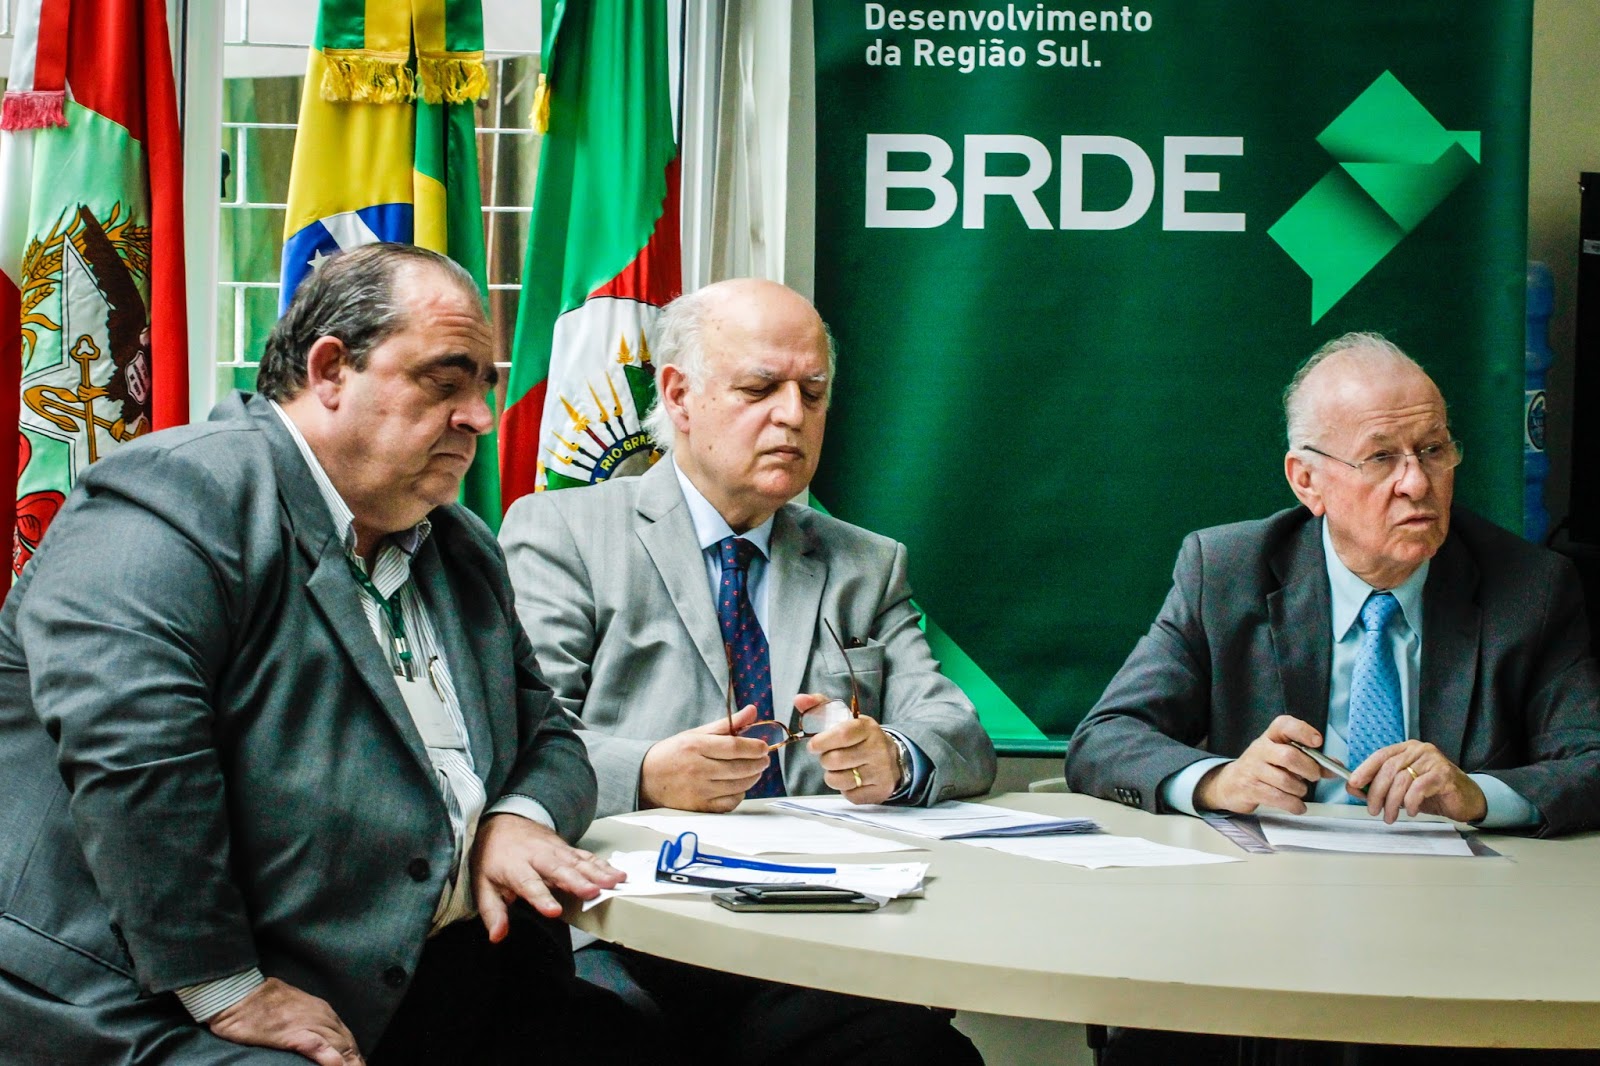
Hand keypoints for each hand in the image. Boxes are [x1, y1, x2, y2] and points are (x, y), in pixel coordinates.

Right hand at [207, 977, 363, 1065]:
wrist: (239, 994)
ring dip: (351, 1063)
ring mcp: (310, 1024)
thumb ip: (306, 1023)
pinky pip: (319, 1047)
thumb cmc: (260, 1004)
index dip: (354, 1056)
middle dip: (356, 1062)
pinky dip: (331, 1059)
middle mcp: (323, 1017)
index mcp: (323, 1011)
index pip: (346, 1038)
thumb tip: (312, 1040)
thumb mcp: (292, 1011)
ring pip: (340, 1047)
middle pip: (348, 1045)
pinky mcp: (294, 1033)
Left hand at [472, 813, 623, 941]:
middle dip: (577, 881)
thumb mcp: (483, 886)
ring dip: (597, 871)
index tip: (554, 911)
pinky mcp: (567, 848)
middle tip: (593, 892)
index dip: (541, 898)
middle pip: (559, 869)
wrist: (502, 822)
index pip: (528, 883)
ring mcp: (555, 850)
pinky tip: (617, 873)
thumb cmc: (493, 858)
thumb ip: (493, 912)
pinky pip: (586, 856)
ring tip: (614, 882)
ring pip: (577, 861)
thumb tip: (497, 936)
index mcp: (514, 867)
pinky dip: (602, 864)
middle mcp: (538, 857)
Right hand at [639, 706, 771, 811]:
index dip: (754, 747)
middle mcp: (697, 769)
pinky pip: (729, 803)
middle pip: (739, 767)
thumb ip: (727, 724)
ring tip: (755, 770)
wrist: (645, 778)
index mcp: (695, 746)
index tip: (763, 746)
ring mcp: (699, 790)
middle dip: (758, 763)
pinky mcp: (700, 807)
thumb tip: (753, 711)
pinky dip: (739, 794)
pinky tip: (739, 786)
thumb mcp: (697, 734)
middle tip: (764, 759)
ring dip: (753, 778)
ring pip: (738, 786)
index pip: (734, 747)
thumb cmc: (673, 753)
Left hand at [805, 696, 901, 804]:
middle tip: (829, 756)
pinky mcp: (880, 791)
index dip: (822, 741)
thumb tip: (798, 699)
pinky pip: (850, 795)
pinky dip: (845, 789)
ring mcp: (880, 772)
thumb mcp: (845, 718)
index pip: (842, 735)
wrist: (893, 759)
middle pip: (836, 760)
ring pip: (840, 780)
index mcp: (867, 728)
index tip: (813, 745)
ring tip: (839, 768)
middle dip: (825, 760)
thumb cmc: (861, 737)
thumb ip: (821, 707)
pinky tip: (852, 779)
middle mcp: (877, 749)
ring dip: (832, 776)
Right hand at [1194, 715, 1329, 814]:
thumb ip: (1311, 760)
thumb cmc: (1264, 768)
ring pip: (1285, 781)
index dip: (1303, 731)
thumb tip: (1335, 767)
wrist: (1230, 783)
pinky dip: (1293, 805)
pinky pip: (1278, 798)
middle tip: (1314, 776)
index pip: (1284, 725)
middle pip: (1289, 756)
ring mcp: (1253, 769)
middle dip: (1308, 769)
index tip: (1317, 742)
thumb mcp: (1283, 757)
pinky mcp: (1250, 788)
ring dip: (1300, 790)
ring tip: (1300, 792)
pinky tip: (1296, 805)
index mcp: (1271, 737)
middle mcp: (1260, 749)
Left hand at [1348, 740, 1486, 823]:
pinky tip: (1412, 811)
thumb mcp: (1402, 789)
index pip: (1381, 755)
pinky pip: (1419, 788)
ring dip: (1392, 802)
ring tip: (1390, 816)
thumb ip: (1380, 786)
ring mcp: (1433, 761)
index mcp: (1407, 749)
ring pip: (1402, 780)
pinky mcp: (1444, 775)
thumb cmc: (1433, 792)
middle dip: (1376, 792)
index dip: (1364, 769)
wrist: (1466, 799)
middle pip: (1389, 769)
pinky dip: (1411, 802)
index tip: (1352, 783)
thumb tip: (1353, 788)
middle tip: (1372, 809)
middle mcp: (1419, 750)